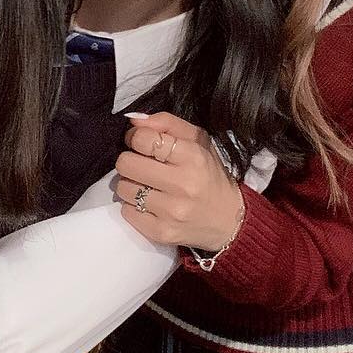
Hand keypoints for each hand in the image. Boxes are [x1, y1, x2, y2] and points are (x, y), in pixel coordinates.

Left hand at [114, 112, 244, 251]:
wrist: (229, 220)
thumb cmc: (209, 174)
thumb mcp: (198, 141)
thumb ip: (167, 123)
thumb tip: (133, 120)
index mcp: (193, 157)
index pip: (143, 139)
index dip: (136, 137)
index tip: (142, 143)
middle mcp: (182, 185)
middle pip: (126, 163)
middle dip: (130, 160)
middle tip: (142, 164)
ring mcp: (171, 212)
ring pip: (123, 188)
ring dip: (131, 184)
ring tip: (148, 185)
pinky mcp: (161, 232)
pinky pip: (126, 212)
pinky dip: (133, 206)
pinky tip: (150, 204)